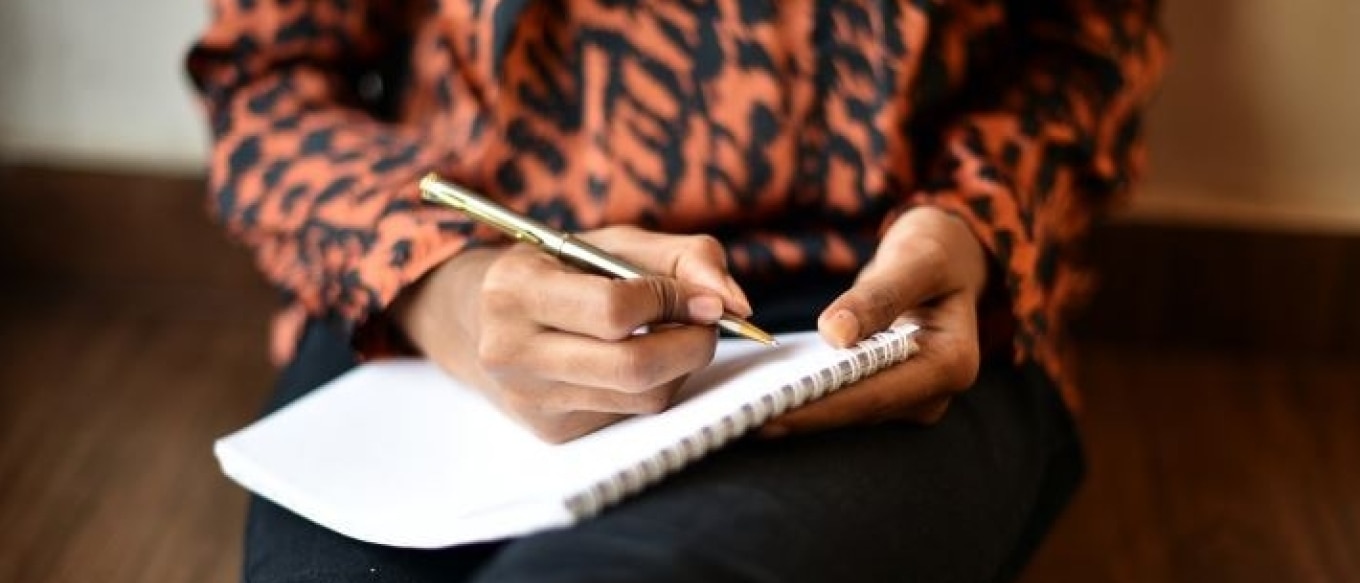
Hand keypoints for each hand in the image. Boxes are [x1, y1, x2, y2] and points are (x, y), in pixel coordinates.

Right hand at [395, 226, 751, 442]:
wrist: (481, 320)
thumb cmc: (559, 272)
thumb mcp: (610, 242)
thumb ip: (682, 257)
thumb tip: (734, 303)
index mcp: (514, 290)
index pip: (614, 310)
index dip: (674, 301)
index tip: (704, 296)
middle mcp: (511, 351)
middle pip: (633, 366)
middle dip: (692, 344)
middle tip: (708, 322)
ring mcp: (529, 399)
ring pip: (641, 397)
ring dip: (680, 366)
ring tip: (676, 335)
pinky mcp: (551, 431)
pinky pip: (630, 414)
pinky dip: (654, 385)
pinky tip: (643, 359)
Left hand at [761, 206, 987, 436]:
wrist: (944, 261)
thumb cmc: (934, 253)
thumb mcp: (915, 259)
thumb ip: (880, 295)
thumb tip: (836, 334)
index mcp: (952, 364)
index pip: (875, 394)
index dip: (820, 405)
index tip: (770, 408)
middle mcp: (935, 393)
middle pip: (857, 410)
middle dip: (800, 414)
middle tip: (740, 418)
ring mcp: (912, 398)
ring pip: (846, 410)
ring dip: (798, 409)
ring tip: (740, 410)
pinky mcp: (888, 393)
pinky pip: (842, 397)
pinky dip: (806, 394)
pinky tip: (761, 393)